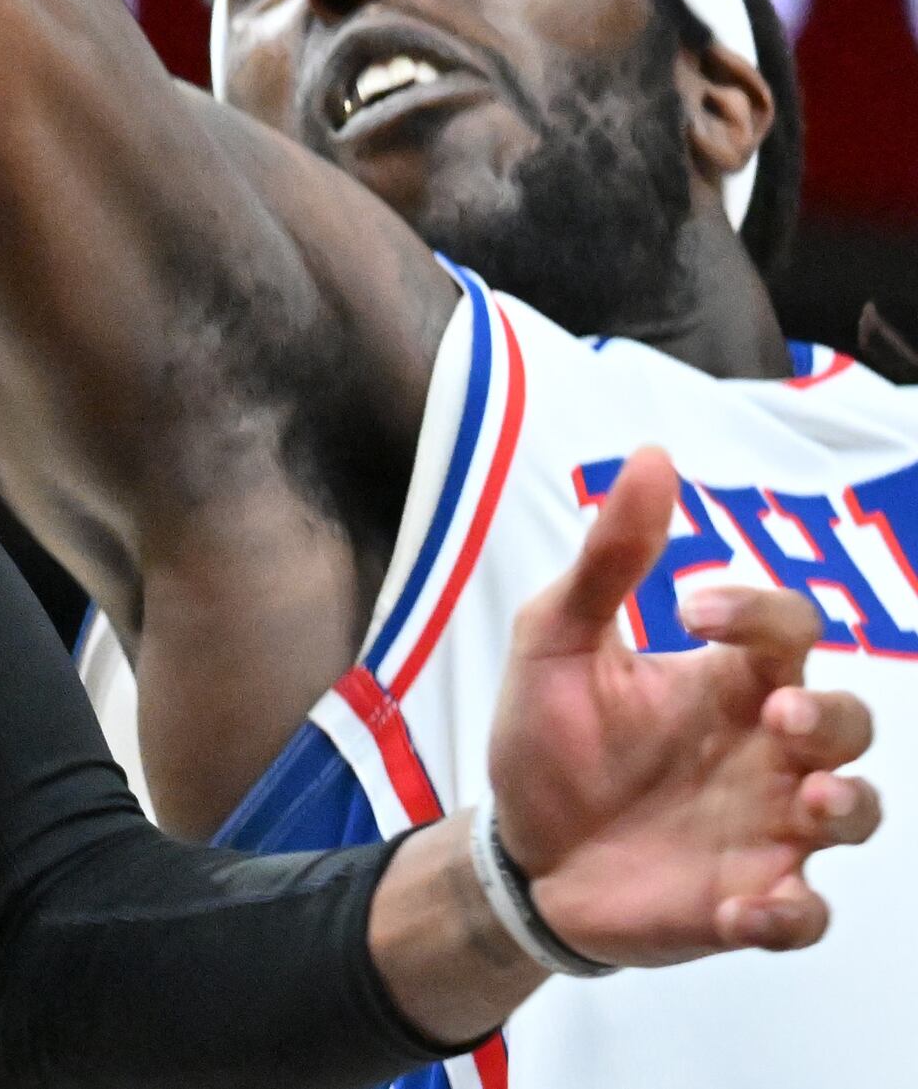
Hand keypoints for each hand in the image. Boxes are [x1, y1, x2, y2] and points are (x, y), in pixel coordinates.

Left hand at [487, 446, 877, 963]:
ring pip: (856, 813)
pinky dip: (789, 912)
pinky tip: (743, 904)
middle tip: (779, 716)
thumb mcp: (556, 639)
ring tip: (809, 801)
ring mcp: (764, 828)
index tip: (692, 608)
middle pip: (850, 724)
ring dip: (847, 806)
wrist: (515, 848)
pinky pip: (803, 915)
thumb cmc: (550, 737)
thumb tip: (653, 457)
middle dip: (833, 719)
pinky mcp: (745, 901)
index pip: (789, 632)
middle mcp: (763, 751)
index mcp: (727, 682)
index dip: (761, 611)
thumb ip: (609, 561)